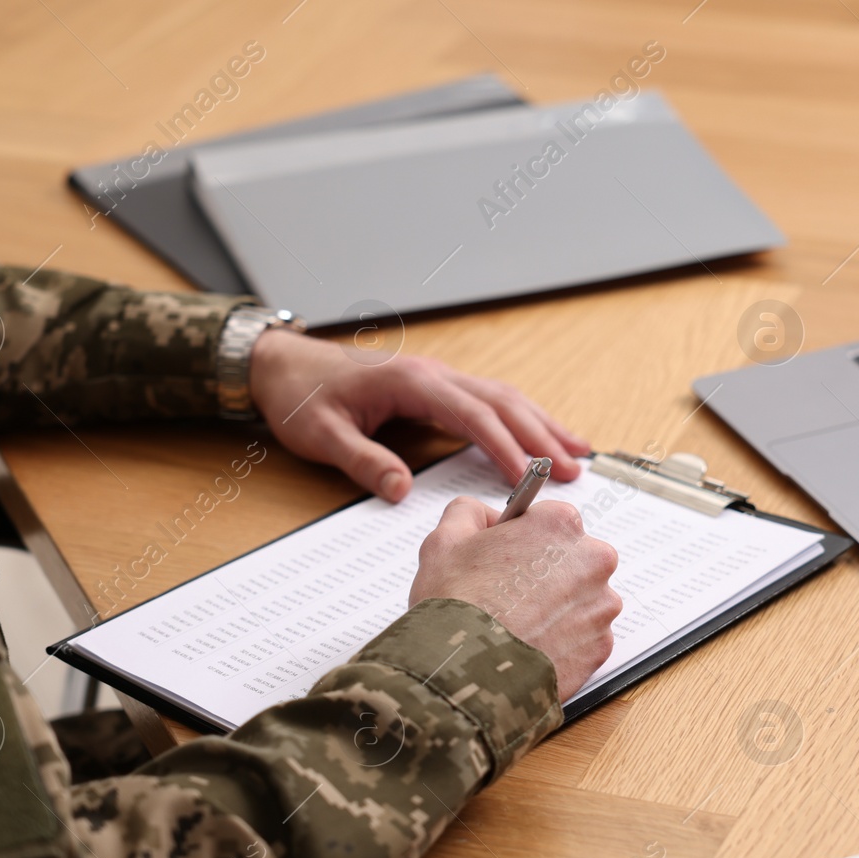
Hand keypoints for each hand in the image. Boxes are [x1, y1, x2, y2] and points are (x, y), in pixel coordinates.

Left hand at [249, 330, 588, 500]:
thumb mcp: (321, 434)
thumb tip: (400, 491)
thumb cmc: (300, 396)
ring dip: (541, 424)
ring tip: (577, 453)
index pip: (473, 414)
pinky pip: (490, 401)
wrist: (282, 364)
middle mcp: (434, 374)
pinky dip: (521, 419)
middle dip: (541, 436)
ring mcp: (439, 378)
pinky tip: (541, 435)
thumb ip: (362, 461)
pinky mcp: (437, 389)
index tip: (529, 476)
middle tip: (573, 472)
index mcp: (412, 381)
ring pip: (504, 398)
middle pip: (502, 402)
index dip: (505, 446)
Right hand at [408, 497, 620, 701]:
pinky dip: (563, 641)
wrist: (466, 674)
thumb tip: (482, 515)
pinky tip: (531, 646)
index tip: (509, 558)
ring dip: (557, 609)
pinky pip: (584, 637)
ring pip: (580, 600)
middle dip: (546, 574)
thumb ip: (468, 514)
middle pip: (572, 560)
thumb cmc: (456, 606)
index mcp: (560, 525)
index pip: (550, 522)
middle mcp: (593, 560)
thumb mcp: (444, 542)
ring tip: (517, 625)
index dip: (524, 540)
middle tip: (508, 595)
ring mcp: (601, 606)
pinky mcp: (601, 646)